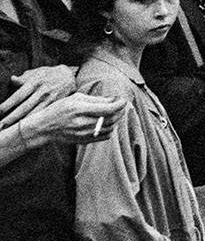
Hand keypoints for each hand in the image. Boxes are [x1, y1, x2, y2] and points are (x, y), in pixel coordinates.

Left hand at [0, 64, 77, 128]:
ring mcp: (49, 100)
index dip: (7, 105)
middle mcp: (42, 92)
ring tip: (11, 131)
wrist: (70, 76)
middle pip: (24, 108)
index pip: (18, 96)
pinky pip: (44, 116)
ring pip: (34, 114)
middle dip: (11, 118)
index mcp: (34, 82)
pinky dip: (35, 123)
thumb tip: (12, 79)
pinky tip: (28, 130)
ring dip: (22, 123)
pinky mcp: (56, 106)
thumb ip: (23, 77)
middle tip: (0, 126)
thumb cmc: (48, 74)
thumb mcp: (36, 72)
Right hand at [11, 91, 127, 148]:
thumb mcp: (76, 98)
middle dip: (120, 111)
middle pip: (111, 119)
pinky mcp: (84, 141)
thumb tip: (115, 99)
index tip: (124, 100)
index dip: (119, 104)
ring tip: (115, 112)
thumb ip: (96, 99)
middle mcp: (82, 123)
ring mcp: (83, 134)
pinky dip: (111, 128)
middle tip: (121, 104)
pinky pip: (105, 136)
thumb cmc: (60, 109)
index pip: (107, 109)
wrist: (44, 127)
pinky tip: (107, 121)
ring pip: (110, 128)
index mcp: (79, 109)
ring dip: (116, 120)